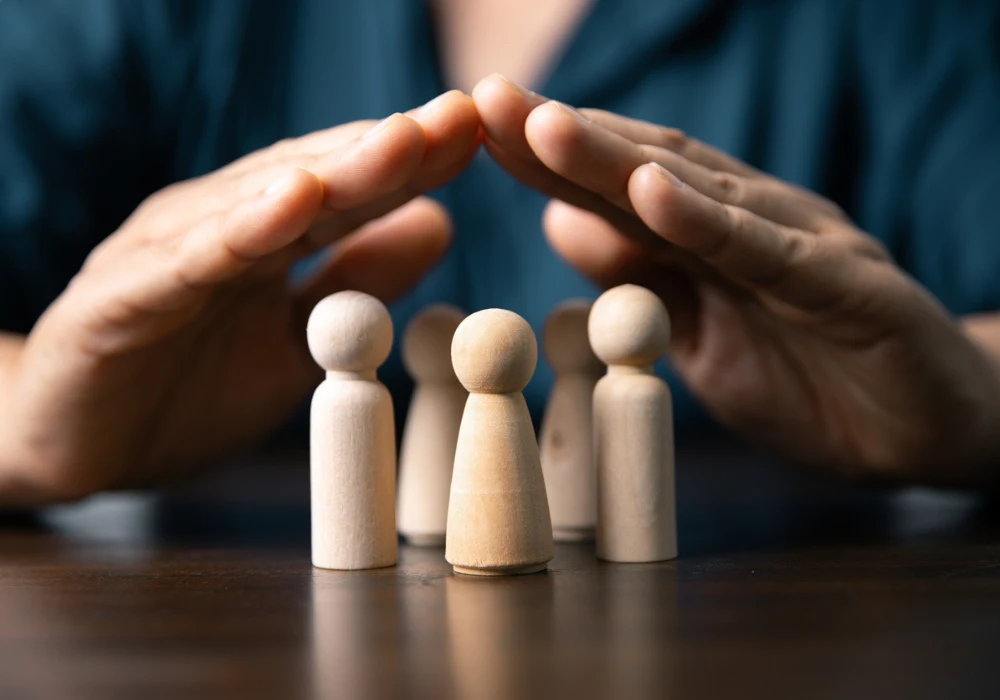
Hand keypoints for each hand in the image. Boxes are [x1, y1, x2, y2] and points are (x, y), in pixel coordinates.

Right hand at [0, 91, 479, 504]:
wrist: (79, 448)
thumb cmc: (189, 390)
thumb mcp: (302, 342)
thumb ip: (359, 282)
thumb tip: (440, 222)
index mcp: (267, 238)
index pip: (353, 191)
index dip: (420, 162)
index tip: (488, 135)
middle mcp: (220, 228)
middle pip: (317, 179)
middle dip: (392, 148)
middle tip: (463, 114)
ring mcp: (168, 255)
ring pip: (259, 206)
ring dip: (333, 171)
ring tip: (399, 140)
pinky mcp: (121, 299)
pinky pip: (187, 263)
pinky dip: (240, 231)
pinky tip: (289, 202)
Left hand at [474, 75, 999, 485]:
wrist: (924, 432)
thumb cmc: (808, 381)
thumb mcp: (694, 336)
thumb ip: (637, 278)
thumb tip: (559, 221)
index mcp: (705, 240)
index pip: (610, 189)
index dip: (540, 158)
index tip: (470, 130)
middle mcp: (746, 224)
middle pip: (640, 170)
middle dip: (559, 136)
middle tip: (487, 99)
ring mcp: (797, 246)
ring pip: (696, 194)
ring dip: (616, 158)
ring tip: (545, 125)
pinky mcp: (844, 285)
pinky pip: (765, 252)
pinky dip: (707, 222)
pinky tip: (654, 192)